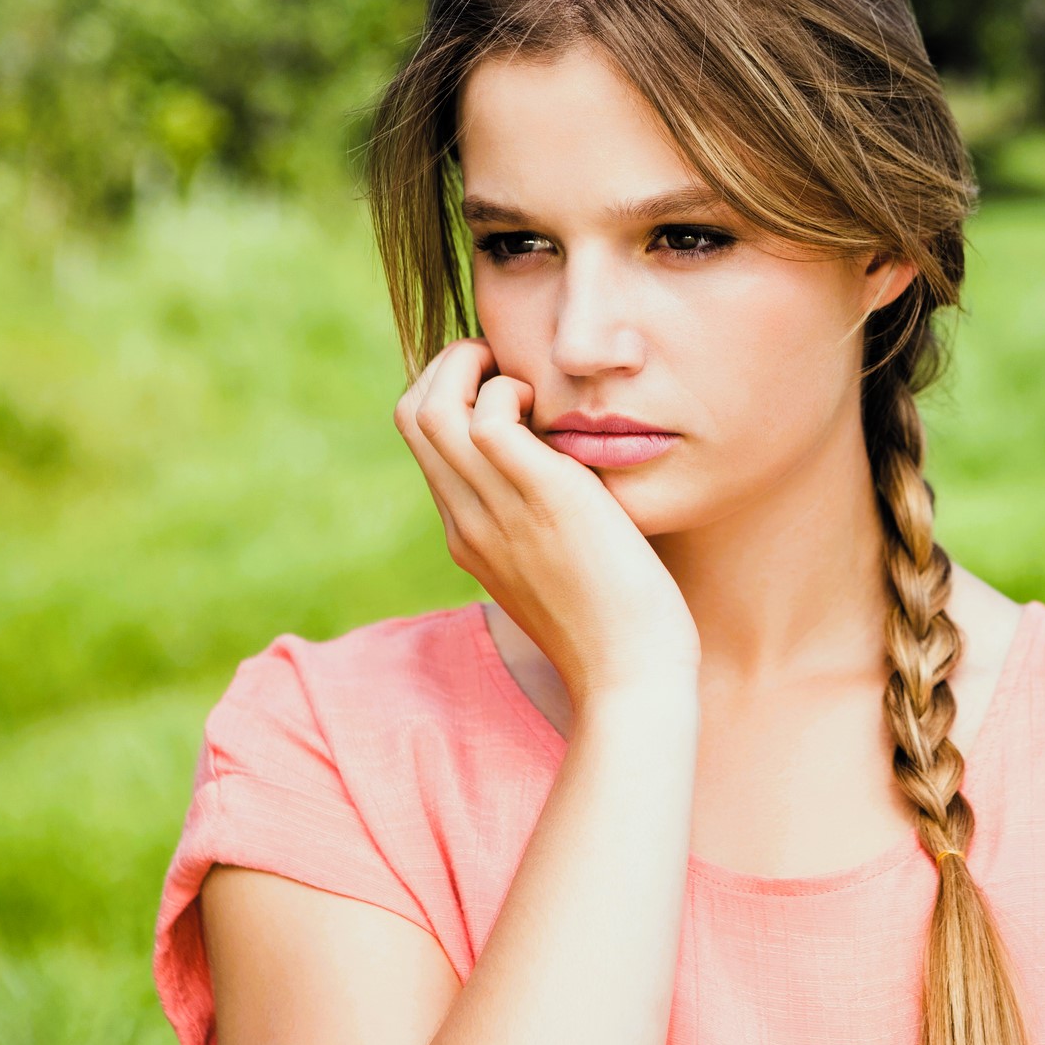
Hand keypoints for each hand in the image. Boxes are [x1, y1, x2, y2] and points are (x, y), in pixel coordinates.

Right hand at [395, 339, 699, 699]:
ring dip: (475, 370)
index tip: (502, 386)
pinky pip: (488, 421)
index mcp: (469, 536)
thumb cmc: (617, 626)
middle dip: (452, 367)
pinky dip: (509, 394)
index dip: (452, 394)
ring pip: (435, 410)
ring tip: (527, 384)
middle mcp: (468, 521)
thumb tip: (567, 475)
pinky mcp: (543, 499)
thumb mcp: (561, 569)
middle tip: (507, 367)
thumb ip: (542, 524)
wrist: (631, 677)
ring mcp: (497, 511)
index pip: (423, 442)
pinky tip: (552, 412)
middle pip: (414, 415)